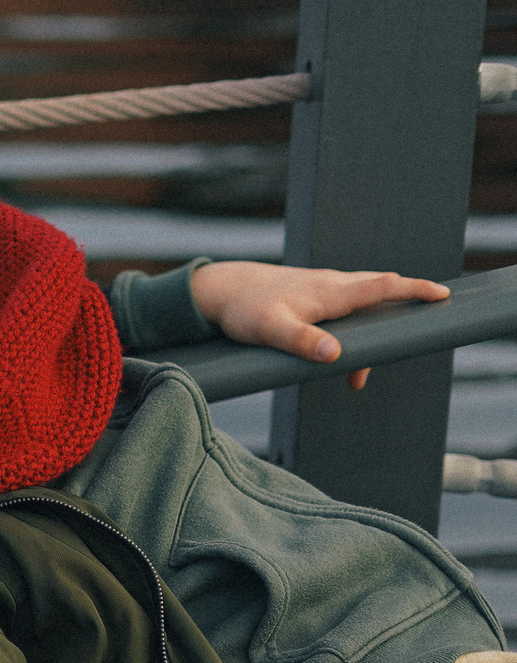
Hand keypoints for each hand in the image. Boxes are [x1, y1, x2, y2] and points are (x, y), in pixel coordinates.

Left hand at [188, 262, 449, 391]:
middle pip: (380, 292)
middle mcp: (333, 285)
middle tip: (418, 329)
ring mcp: (323, 288)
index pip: (382, 287)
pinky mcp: (312, 295)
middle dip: (403, 307)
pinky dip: (354, 328)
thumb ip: (302, 342)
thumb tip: (335, 355)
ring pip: (363, 303)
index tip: (441, 295)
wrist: (220, 291)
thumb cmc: (245, 310)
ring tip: (355, 377)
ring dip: (372, 331)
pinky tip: (338, 357)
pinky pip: (346, 307)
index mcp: (331, 293)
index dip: (413, 290)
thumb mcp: (271, 331)